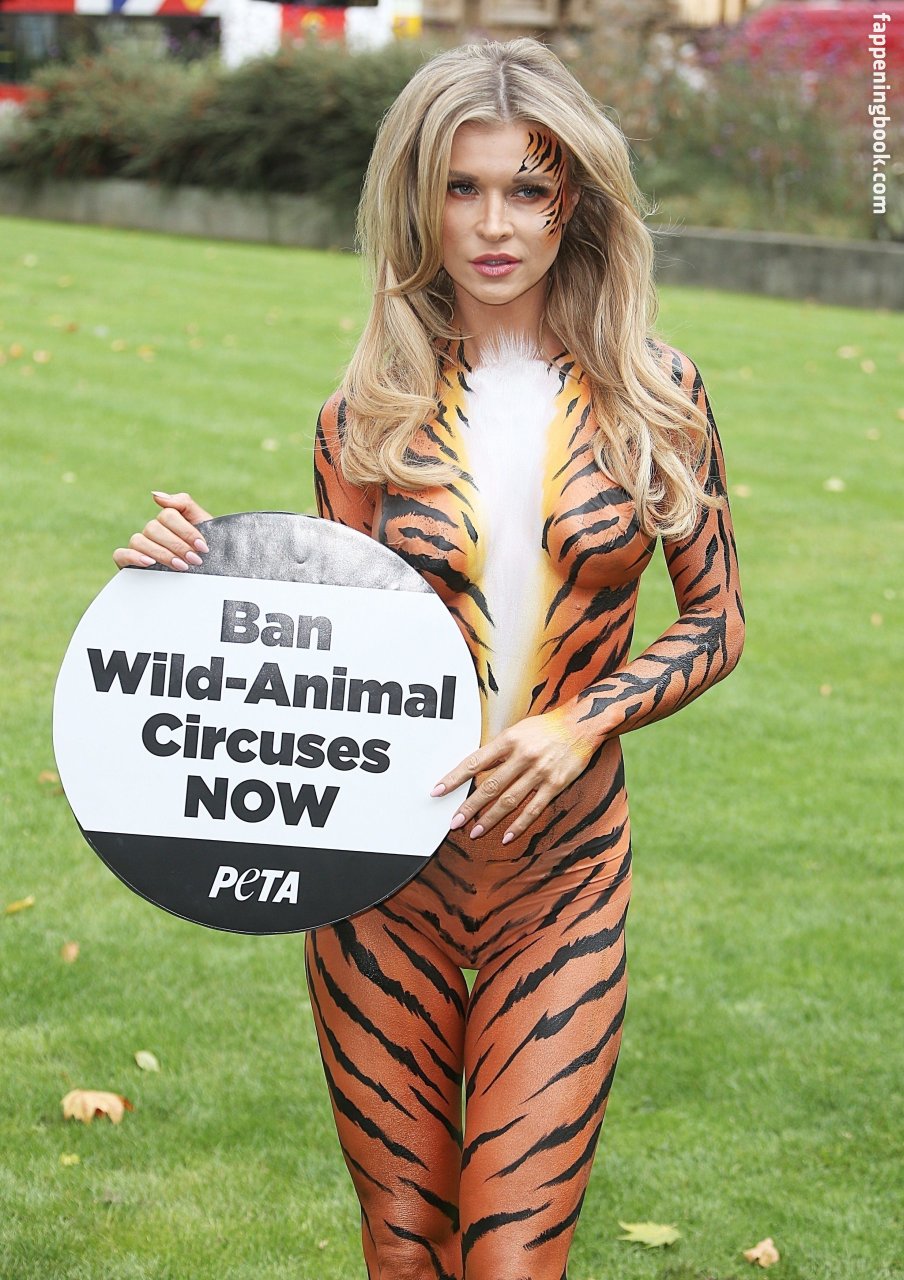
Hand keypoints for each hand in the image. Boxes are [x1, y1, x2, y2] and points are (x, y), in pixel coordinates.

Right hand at [113, 491, 213, 571]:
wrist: (211, 574)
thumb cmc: (204, 550)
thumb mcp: (203, 524)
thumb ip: (184, 503)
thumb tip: (155, 495)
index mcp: (167, 520)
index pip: (168, 515)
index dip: (186, 531)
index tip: (202, 547)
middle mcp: (151, 531)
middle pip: (154, 528)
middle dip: (177, 545)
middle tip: (194, 560)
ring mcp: (139, 546)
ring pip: (139, 540)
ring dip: (161, 554)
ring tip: (181, 566)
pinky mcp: (128, 562)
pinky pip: (120, 554)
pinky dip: (133, 556)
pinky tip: (150, 563)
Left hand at [430, 714, 597, 845]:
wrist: (582, 724)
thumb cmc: (546, 726)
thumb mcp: (517, 730)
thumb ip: (499, 749)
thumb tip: (476, 768)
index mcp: (509, 740)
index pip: (474, 762)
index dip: (454, 778)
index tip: (437, 791)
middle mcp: (522, 756)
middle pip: (489, 786)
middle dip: (469, 806)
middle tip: (454, 822)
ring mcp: (539, 772)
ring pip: (509, 800)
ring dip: (490, 819)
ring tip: (474, 832)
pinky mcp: (555, 784)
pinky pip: (534, 809)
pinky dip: (519, 824)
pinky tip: (506, 837)